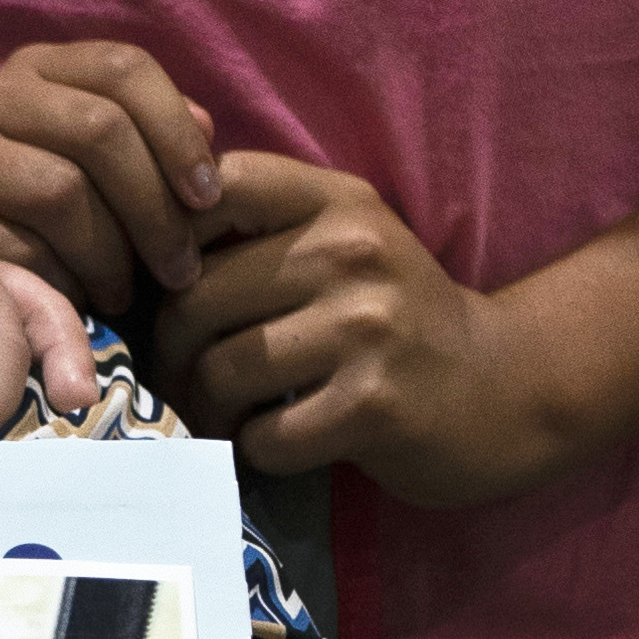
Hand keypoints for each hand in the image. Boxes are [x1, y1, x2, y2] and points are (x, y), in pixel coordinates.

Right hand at [0, 42, 227, 328]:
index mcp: (37, 66)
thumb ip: (148, 137)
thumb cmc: (32, 206)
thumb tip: (207, 131)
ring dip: (111, 256)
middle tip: (180, 269)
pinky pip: (18, 247)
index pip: (123, 67)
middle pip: (98, 130)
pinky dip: (62, 282)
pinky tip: (73, 299)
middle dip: (155, 209)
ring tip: (123, 291)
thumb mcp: (90, 157)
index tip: (210, 197)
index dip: (177, 133)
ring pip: (62, 192)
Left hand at [159, 153, 584, 503]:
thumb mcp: (344, 241)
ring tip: (225, 414)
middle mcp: (353, 251)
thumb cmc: (395, 318)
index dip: (164, 240)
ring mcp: (368, 328)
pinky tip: (279, 441)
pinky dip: (257, 450)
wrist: (504, 387)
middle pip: (195, 299)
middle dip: (171, 352)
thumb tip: (134, 238)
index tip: (167, 288)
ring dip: (208, 409)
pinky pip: (265, 436)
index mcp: (337, 201)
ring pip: (222, 370)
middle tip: (179, 379)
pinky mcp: (374, 405)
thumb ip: (259, 226)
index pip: (214, 189)